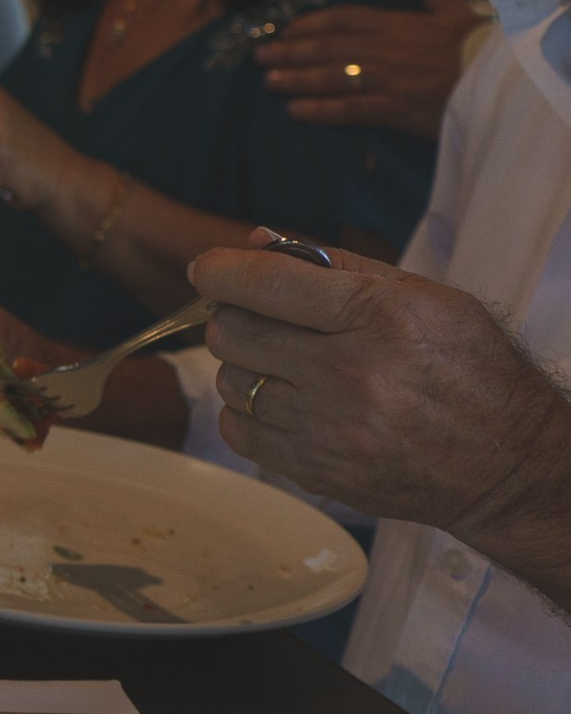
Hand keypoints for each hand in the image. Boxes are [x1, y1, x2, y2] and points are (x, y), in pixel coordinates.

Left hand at [193, 231, 570, 546]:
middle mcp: (349, 374)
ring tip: (283, 364)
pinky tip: (280, 402)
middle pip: (232, 331)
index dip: (218, 271)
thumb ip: (336, 263)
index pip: (264, 283)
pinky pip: (238, 431)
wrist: (506, 464)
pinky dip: (247, 411)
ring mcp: (330, 429)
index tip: (207, 270)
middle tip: (259, 318)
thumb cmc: (467, 368)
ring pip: (230, 380)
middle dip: (234, 315)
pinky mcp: (318, 472)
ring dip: (244, 366)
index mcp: (378, 317)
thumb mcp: (424, 296)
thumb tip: (254, 241)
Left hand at [256, 0, 481, 137]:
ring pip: (331, 76)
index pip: (342, 19)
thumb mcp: (455, 15)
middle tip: (259, 56)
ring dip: (296, 78)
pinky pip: (349, 108)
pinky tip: (295, 110)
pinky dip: (320, 109)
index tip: (287, 29)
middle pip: (326, 47)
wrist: (500, 82)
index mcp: (397, 24)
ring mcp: (387, 78)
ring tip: (269, 81)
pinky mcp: (394, 107)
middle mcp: (385, 48)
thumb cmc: (477, 49)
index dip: (310, 24)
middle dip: (290, 51)